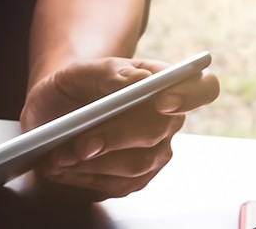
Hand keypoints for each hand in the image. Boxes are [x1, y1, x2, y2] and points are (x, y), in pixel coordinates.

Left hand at [19, 58, 219, 199]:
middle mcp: (168, 119)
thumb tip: (134, 79)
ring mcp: (155, 152)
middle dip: (116, 138)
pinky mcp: (137, 178)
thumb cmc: (71, 88)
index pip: (201, 87)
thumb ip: (105, 71)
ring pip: (138, 164)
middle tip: (81, 144)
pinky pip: (120, 185)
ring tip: (60, 156)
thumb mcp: (76, 72)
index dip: (189, 95)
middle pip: (158, 131)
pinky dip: (87, 178)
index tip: (162, 101)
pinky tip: (64, 168)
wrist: (54, 114)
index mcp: (162, 82)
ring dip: (95, 163)